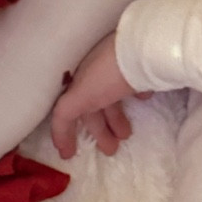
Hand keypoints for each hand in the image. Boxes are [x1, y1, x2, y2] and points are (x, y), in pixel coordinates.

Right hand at [48, 30, 148, 157]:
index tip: (68, 154)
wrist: (144, 47)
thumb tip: (58, 136)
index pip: (67, 112)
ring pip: (113, 99)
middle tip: (110, 152)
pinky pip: (133, 84)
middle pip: (93, 108)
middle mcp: (94, 76)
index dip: (64, 132)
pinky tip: (143, 99)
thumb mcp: (81, 95)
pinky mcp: (140, 69)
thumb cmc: (108, 73)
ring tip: (127, 135)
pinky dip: (134, 95)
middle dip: (98, 131)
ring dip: (117, 119)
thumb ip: (65, 114)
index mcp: (79, 83)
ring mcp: (118, 71)